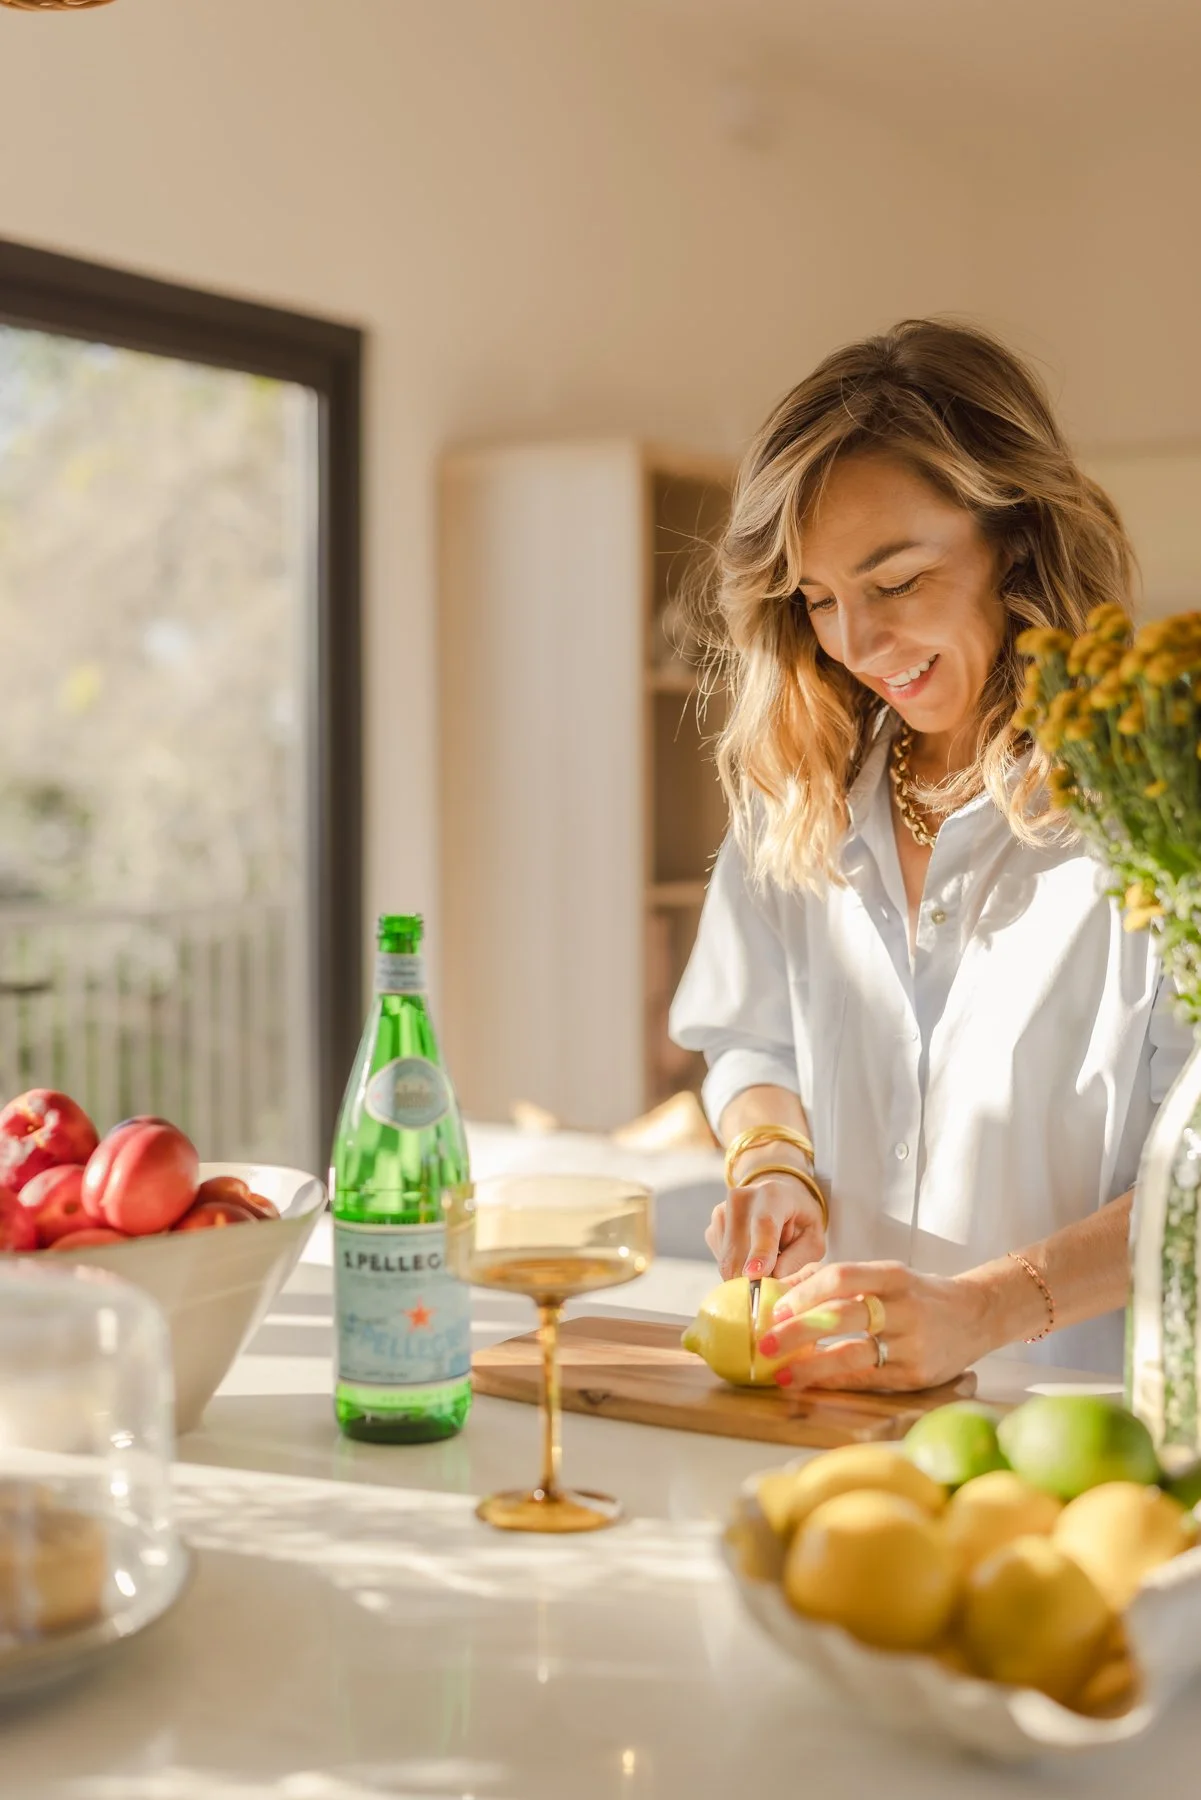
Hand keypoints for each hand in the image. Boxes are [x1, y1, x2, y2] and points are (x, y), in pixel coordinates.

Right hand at [704, 1172, 826, 1281]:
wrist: (777, 1198)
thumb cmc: (800, 1220)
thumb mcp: (813, 1239)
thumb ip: (797, 1260)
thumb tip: (772, 1283)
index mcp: (772, 1195)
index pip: (763, 1224)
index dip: (759, 1252)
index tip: (755, 1275)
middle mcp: (740, 1199)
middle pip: (739, 1252)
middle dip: (754, 1281)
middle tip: (774, 1287)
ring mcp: (721, 1214)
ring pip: (728, 1264)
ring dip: (747, 1276)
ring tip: (768, 1260)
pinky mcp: (711, 1229)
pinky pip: (723, 1264)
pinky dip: (739, 1270)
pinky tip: (753, 1256)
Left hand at [756, 1259, 991, 1391]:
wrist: (976, 1316)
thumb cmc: (917, 1296)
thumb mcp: (886, 1277)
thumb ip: (839, 1282)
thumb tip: (781, 1290)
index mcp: (893, 1275)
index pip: (841, 1277)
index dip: (804, 1293)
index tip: (776, 1309)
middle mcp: (904, 1307)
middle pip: (842, 1316)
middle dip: (798, 1331)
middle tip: (766, 1344)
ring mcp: (913, 1344)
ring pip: (853, 1355)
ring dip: (811, 1366)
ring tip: (782, 1374)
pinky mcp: (917, 1376)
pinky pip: (868, 1379)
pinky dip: (836, 1382)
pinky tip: (812, 1385)